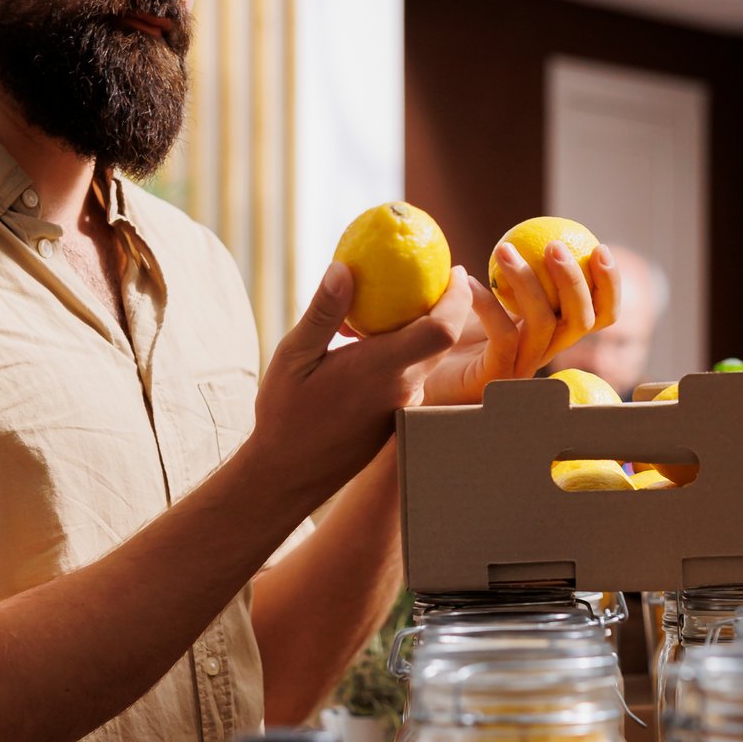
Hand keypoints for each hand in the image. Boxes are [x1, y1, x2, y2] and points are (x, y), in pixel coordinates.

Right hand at [248, 261, 472, 506]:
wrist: (288, 474)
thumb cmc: (285, 415)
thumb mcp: (294, 356)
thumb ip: (323, 312)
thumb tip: (344, 267)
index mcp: (381, 369)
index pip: (442, 329)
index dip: (457, 297)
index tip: (454, 271)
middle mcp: (402, 389)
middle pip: (443, 340)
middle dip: (444, 304)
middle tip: (426, 274)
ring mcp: (402, 407)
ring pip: (427, 358)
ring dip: (417, 329)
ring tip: (384, 306)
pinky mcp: (396, 419)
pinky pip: (411, 376)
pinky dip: (402, 353)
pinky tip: (371, 343)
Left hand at [420, 239, 621, 406]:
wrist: (413, 370)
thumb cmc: (450, 327)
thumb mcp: (487, 297)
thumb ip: (511, 276)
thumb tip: (524, 235)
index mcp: (552, 332)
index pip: (600, 315)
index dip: (610, 286)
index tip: (600, 247)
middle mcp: (544, 353)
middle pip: (583, 321)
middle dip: (576, 280)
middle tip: (554, 245)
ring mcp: (520, 370)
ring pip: (544, 325)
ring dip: (528, 281)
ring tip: (504, 250)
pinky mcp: (494, 380)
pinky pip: (503, 337)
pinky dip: (488, 304)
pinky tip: (468, 281)